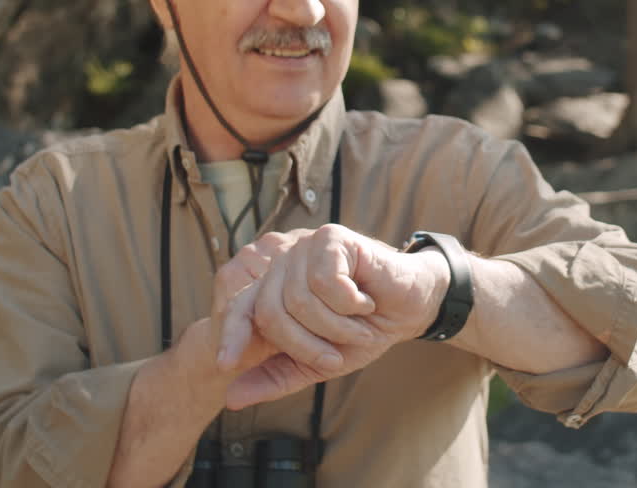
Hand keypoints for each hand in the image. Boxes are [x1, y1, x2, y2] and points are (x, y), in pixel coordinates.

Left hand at [215, 225, 448, 408]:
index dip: (231, 335)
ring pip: (300, 299)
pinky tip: (365, 298)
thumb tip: (230, 398)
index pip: (241, 308)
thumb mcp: (318, 363)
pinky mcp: (331, 237)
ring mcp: (306, 247)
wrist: (411, 309)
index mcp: (275, 288)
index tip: (225, 365)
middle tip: (336, 357)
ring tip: (358, 324)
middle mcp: (284, 263)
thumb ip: (276, 376)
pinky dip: (350, 302)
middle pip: (272, 311)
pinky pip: (326, 281)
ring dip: (336, 326)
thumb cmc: (364, 329)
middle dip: (307, 345)